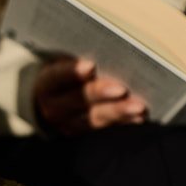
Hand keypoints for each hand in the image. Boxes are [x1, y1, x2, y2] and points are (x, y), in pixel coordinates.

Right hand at [33, 55, 148, 136]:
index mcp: (46, 84)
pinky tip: (139, 117)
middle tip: (121, 89)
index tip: (90, 66)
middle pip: (78, 100)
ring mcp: (68, 125)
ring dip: (118, 112)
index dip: (73, 72)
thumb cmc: (65, 73)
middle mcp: (54, 108)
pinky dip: (124, 122)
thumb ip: (77, 57)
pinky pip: (105, 129)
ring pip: (94, 118)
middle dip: (100, 93)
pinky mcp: (84, 134)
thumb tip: (108, 50)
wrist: (52, 101)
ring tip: (138, 107)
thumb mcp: (62, 63)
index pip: (58, 76)